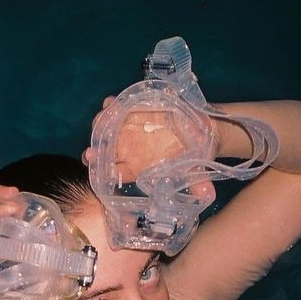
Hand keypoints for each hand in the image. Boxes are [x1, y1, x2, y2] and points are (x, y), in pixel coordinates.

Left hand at [83, 95, 216, 183]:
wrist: (201, 131)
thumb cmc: (194, 156)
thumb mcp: (195, 170)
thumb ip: (197, 183)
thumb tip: (209, 195)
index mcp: (136, 169)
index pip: (115, 174)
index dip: (105, 173)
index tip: (99, 172)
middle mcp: (128, 152)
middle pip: (103, 154)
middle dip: (95, 153)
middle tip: (91, 153)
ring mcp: (128, 132)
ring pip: (106, 131)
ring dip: (101, 127)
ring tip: (100, 123)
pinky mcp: (134, 113)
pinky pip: (118, 109)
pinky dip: (112, 106)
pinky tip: (109, 104)